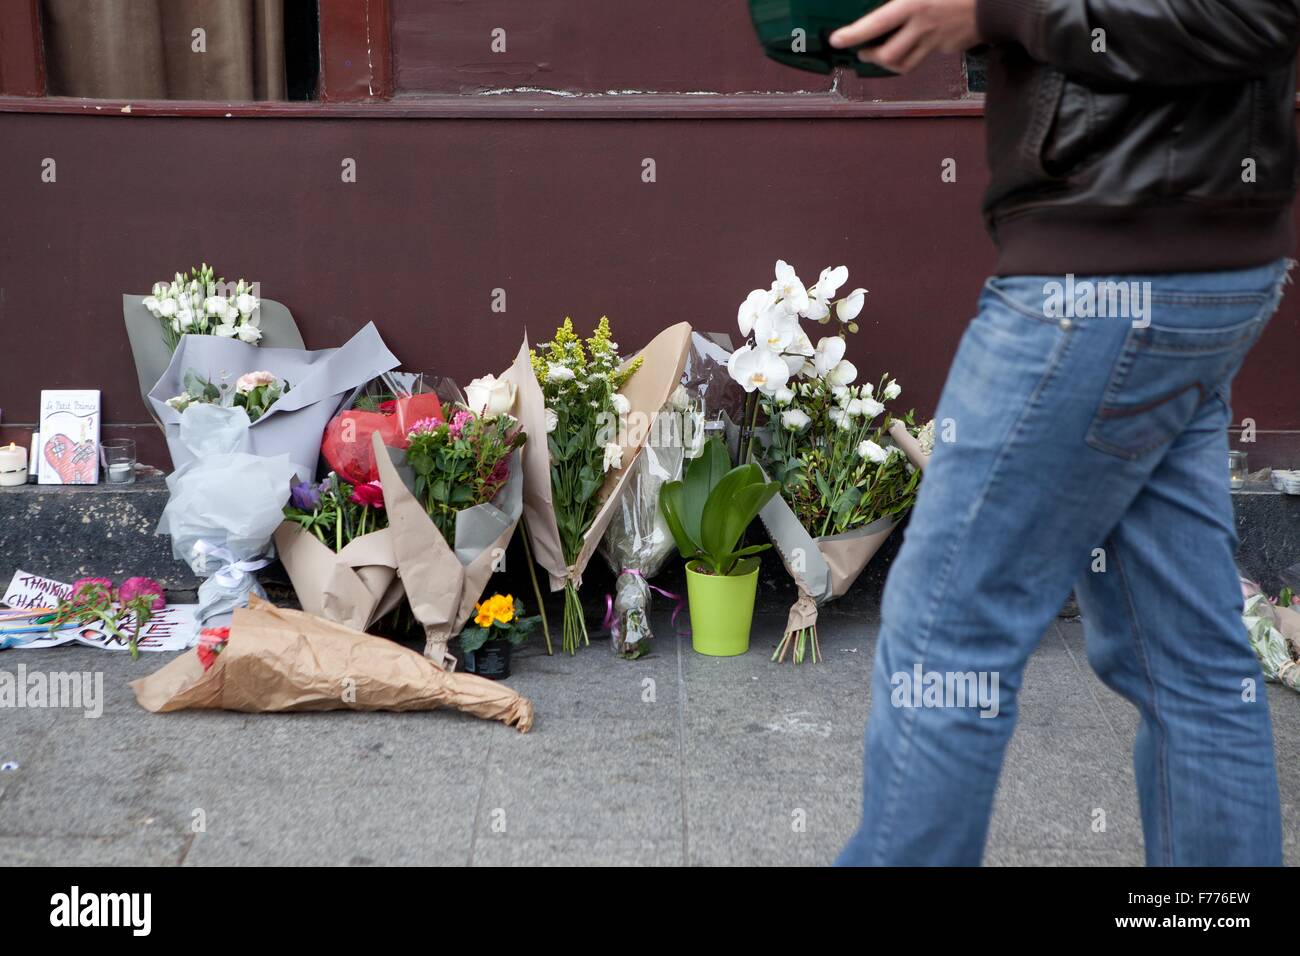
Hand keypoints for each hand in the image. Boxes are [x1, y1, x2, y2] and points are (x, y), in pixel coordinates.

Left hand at [829, 0, 979, 74]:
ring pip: (904, 64)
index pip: (875, 24)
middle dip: (870, 56)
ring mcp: (936, 41)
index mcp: (915, 4)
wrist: (1001, 2)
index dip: (853, 34)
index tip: (837, 40)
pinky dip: (914, 52)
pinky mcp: (948, 48)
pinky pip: (926, 55)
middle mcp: (923, 26)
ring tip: (880, 54)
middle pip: (888, 55)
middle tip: (861, 51)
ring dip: (888, 63)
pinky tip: (913, 41)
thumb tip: (891, 2)